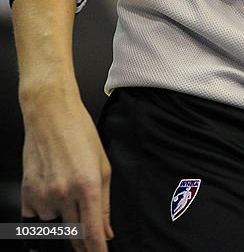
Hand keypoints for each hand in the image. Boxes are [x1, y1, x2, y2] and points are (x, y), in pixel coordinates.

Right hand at [21, 98, 112, 251]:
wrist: (50, 115)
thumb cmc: (79, 133)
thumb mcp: (103, 165)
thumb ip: (105, 203)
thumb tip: (106, 232)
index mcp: (88, 186)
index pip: (91, 234)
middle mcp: (64, 194)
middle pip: (74, 236)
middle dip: (83, 242)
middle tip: (89, 238)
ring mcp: (43, 196)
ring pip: (56, 225)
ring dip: (64, 218)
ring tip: (68, 188)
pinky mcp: (26, 195)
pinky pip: (38, 217)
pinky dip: (47, 211)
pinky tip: (52, 190)